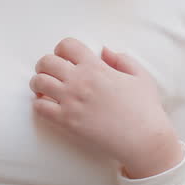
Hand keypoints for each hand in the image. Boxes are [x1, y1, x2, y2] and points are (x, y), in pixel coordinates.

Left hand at [29, 38, 184, 178]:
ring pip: (38, 82)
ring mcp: (71, 101)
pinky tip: (48, 105)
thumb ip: (121, 59)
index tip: (65, 58)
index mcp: (96, 67)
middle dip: (45, 64)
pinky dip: (39, 104)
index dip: (62, 49)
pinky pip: (39, 107)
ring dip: (38, 83)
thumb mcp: (140, 76)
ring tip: (45, 88)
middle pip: (46, 61)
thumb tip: (104, 50)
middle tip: (50, 72)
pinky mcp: (67, 121)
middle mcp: (80, 81)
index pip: (66, 45)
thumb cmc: (145, 108)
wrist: (144, 139)